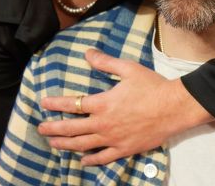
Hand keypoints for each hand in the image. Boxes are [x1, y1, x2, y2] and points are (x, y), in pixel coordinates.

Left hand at [38, 49, 212, 164]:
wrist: (174, 108)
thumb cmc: (152, 86)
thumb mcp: (128, 69)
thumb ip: (105, 62)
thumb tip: (87, 52)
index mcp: (103, 103)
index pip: (73, 104)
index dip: (56, 104)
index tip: (43, 103)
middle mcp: (104, 124)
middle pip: (72, 129)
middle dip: (54, 128)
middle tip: (41, 128)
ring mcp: (113, 139)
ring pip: (83, 145)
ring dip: (65, 145)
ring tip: (53, 143)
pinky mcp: (124, 149)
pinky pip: (103, 158)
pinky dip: (90, 161)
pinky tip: (82, 161)